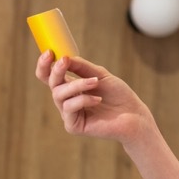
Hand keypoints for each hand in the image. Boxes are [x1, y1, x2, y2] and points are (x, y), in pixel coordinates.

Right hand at [34, 51, 149, 143]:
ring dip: (77, 85)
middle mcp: (67, 100)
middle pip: (51, 83)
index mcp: (71, 86)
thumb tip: (64, 57)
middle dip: (57, 70)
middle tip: (65, 60)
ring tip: (95, 82)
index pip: (49, 76)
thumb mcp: (100, 75)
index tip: (49, 52)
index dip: (44, 65)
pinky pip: (69, 108)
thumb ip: (81, 67)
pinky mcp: (73, 126)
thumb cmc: (118, 94)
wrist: (133, 115)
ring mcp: (69, 113)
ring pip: (59, 95)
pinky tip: (98, 99)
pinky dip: (83, 100)